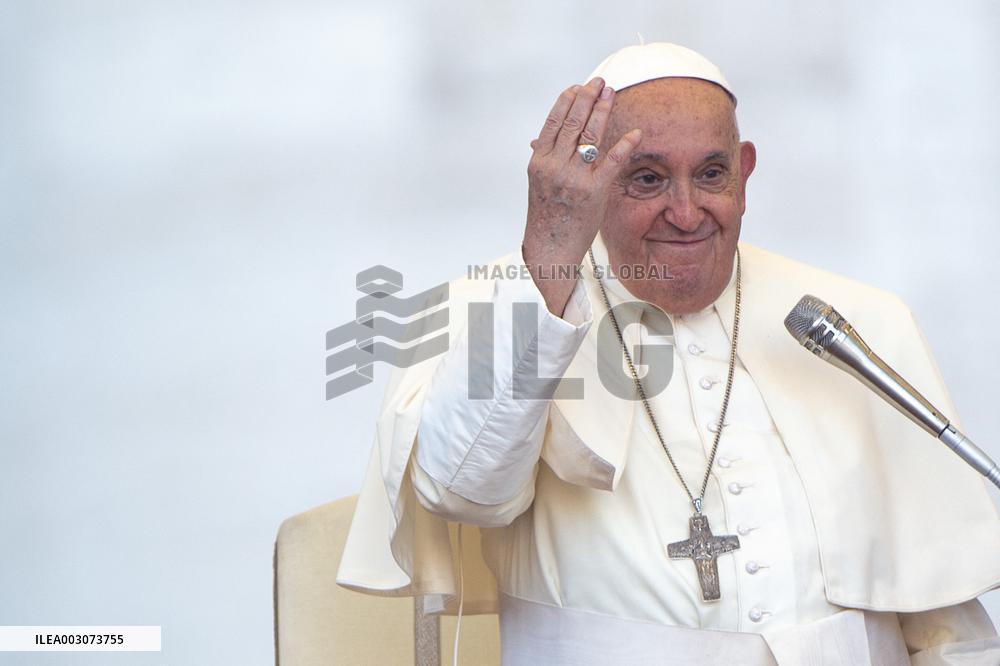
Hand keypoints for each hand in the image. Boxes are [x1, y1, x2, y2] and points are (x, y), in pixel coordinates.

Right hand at [521, 77, 641, 316]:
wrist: (549, 248)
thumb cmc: (548, 214)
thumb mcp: (540, 182)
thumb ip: (546, 157)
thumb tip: (543, 136)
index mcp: (539, 162)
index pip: (553, 122)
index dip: (566, 102)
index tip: (577, 87)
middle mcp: (555, 166)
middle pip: (572, 123)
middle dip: (587, 98)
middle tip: (599, 82)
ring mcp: (574, 178)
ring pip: (590, 136)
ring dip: (602, 111)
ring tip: (611, 94)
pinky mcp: (594, 192)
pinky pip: (611, 162)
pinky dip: (624, 145)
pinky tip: (635, 132)